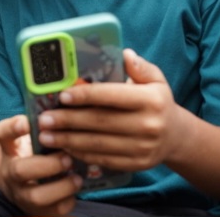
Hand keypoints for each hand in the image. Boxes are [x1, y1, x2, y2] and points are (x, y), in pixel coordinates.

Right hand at [0, 116, 79, 214]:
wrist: (21, 188)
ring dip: (60, 186)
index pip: (3, 134)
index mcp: (10, 149)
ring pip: (36, 196)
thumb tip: (69, 102)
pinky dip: (67, 201)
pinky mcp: (37, 211)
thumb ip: (45, 126)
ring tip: (76, 177)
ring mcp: (22, 194)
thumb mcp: (32, 140)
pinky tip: (75, 189)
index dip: (13, 127)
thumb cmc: (34, 156)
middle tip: (66, 158)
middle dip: (46, 165)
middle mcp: (11, 172)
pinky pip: (53, 210)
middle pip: (19, 170)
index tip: (28, 121)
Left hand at [35, 49, 184, 172]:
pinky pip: (103, 160)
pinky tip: (63, 148)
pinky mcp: (136, 165)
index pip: (112, 96)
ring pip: (98, 144)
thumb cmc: (156, 102)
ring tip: (45, 135)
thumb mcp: (156, 79)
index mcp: (151, 100)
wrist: (176, 136)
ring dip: (68, 140)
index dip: (85, 96)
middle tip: (43, 119)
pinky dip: (80, 154)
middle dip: (68, 121)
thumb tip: (125, 54)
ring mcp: (142, 148)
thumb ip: (140, 67)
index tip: (62, 96)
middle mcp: (148, 125)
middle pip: (100, 122)